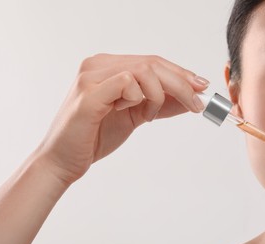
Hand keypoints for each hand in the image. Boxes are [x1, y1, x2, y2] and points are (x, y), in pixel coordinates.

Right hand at [35, 54, 208, 184]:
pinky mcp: (89, 92)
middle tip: (197, 104)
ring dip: (158, 95)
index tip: (201, 87)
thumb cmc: (95, 137)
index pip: (152, 62)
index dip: (180, 73)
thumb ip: (160, 104)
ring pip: (145, 70)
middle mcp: (98, 65)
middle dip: (181, 84)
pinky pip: (128, 83)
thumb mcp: (136, 116)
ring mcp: (91, 76)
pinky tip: (131, 113)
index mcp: (108, 66)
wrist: (64, 161)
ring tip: (147, 117)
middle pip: (153, 63)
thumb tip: (191, 98)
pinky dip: (139, 99)